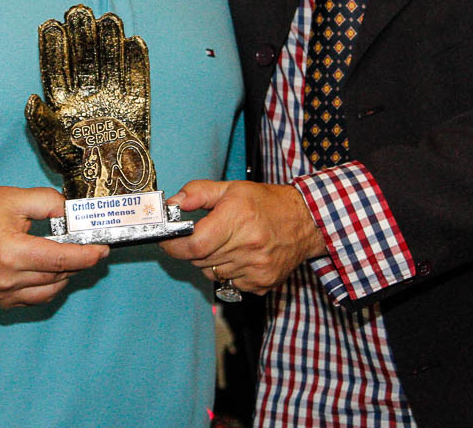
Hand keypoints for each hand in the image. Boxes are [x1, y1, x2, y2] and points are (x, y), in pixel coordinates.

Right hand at [0, 185, 107, 307]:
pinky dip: (48, 285)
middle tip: (90, 246)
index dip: (87, 255)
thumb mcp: (12, 198)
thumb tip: (73, 213)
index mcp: (12, 253)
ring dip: (65, 274)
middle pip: (58, 275)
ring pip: (49, 290)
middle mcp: (8, 280)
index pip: (61, 259)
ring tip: (70, 256)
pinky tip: (49, 268)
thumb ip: (47, 202)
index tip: (103, 249)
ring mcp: (2, 295)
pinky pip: (34, 298)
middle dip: (78, 261)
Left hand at [24, 6, 154, 199]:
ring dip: (109, 42)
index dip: (54, 47)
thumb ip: (42, 123)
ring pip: (111, 64)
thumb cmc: (77, 169)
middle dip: (82, 36)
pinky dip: (137, 62)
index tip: (51, 25)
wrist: (109, 188)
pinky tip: (134, 42)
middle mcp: (90, 97)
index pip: (58, 69)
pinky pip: (137, 81)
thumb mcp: (52, 147)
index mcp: (66, 103)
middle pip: (86, 60)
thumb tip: (30, 99)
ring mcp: (113, 100)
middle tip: (79, 11)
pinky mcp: (136, 108)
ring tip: (108, 19)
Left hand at [160, 180, 326, 294]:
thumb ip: (198, 193)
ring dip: (211, 261)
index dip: (174, 245)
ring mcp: (256, 268)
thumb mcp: (231, 188)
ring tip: (228, 243)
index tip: (167, 240)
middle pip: (200, 260)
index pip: (194, 244)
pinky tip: (242, 255)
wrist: (306, 221)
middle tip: (205, 234)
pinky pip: (230, 283)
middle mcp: (247, 246)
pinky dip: (229, 271)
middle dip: (194, 249)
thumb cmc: (268, 203)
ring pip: (212, 273)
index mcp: (237, 219)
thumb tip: (172, 205)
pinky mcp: (262, 283)